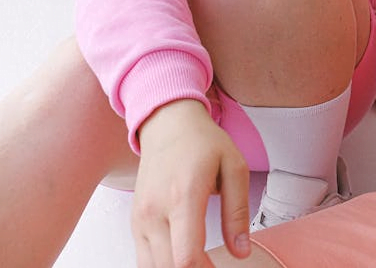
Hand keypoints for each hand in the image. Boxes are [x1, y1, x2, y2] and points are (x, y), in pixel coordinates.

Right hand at [132, 99, 249, 267]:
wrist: (168, 123)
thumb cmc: (203, 142)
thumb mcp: (234, 167)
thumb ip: (238, 211)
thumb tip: (241, 251)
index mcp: (183, 197)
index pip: (186, 256)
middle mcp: (155, 211)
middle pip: (169, 267)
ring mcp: (140, 218)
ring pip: (152, 267)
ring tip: (201, 266)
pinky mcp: (135, 222)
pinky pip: (143, 258)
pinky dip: (162, 265)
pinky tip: (181, 262)